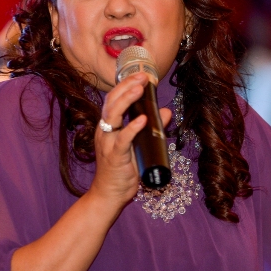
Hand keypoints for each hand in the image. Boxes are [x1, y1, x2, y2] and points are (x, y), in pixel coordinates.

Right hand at [88, 72, 171, 213]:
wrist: (109, 195)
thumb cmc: (122, 169)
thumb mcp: (138, 145)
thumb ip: (150, 128)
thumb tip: (165, 112)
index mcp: (108, 127)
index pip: (113, 100)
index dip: (125, 85)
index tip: (141, 75)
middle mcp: (104, 132)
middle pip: (111, 103)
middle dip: (126, 87)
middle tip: (142, 77)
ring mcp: (107, 144)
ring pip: (112, 117)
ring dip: (127, 101)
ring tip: (140, 89)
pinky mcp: (114, 157)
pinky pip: (122, 140)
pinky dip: (132, 129)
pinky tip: (142, 120)